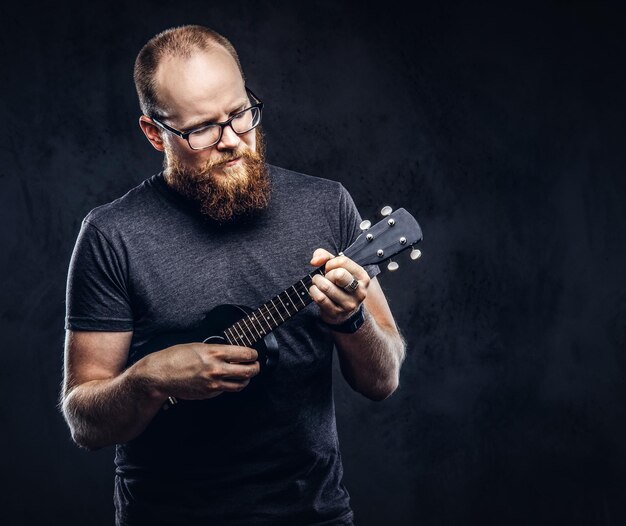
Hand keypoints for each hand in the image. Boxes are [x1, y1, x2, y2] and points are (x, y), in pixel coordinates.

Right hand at [141, 342, 259, 400]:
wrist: (160, 375)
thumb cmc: (176, 357)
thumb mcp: (199, 346)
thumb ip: (218, 350)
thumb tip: (233, 353)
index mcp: (215, 353)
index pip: (246, 354)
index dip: (254, 354)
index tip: (254, 354)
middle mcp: (216, 369)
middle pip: (249, 371)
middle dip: (255, 368)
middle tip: (255, 365)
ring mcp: (213, 383)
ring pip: (241, 384)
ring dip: (246, 379)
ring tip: (245, 375)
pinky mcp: (209, 394)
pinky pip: (225, 390)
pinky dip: (229, 385)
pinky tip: (225, 380)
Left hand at [309, 248, 369, 324]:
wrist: (343, 311)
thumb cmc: (339, 284)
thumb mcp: (337, 268)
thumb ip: (325, 256)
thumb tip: (314, 261)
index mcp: (363, 277)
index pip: (343, 261)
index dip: (331, 263)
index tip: (329, 268)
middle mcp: (359, 292)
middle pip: (338, 274)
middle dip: (327, 274)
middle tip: (325, 277)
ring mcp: (349, 304)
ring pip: (326, 287)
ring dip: (317, 282)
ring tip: (317, 282)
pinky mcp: (337, 313)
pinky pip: (320, 298)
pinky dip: (313, 291)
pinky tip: (315, 290)